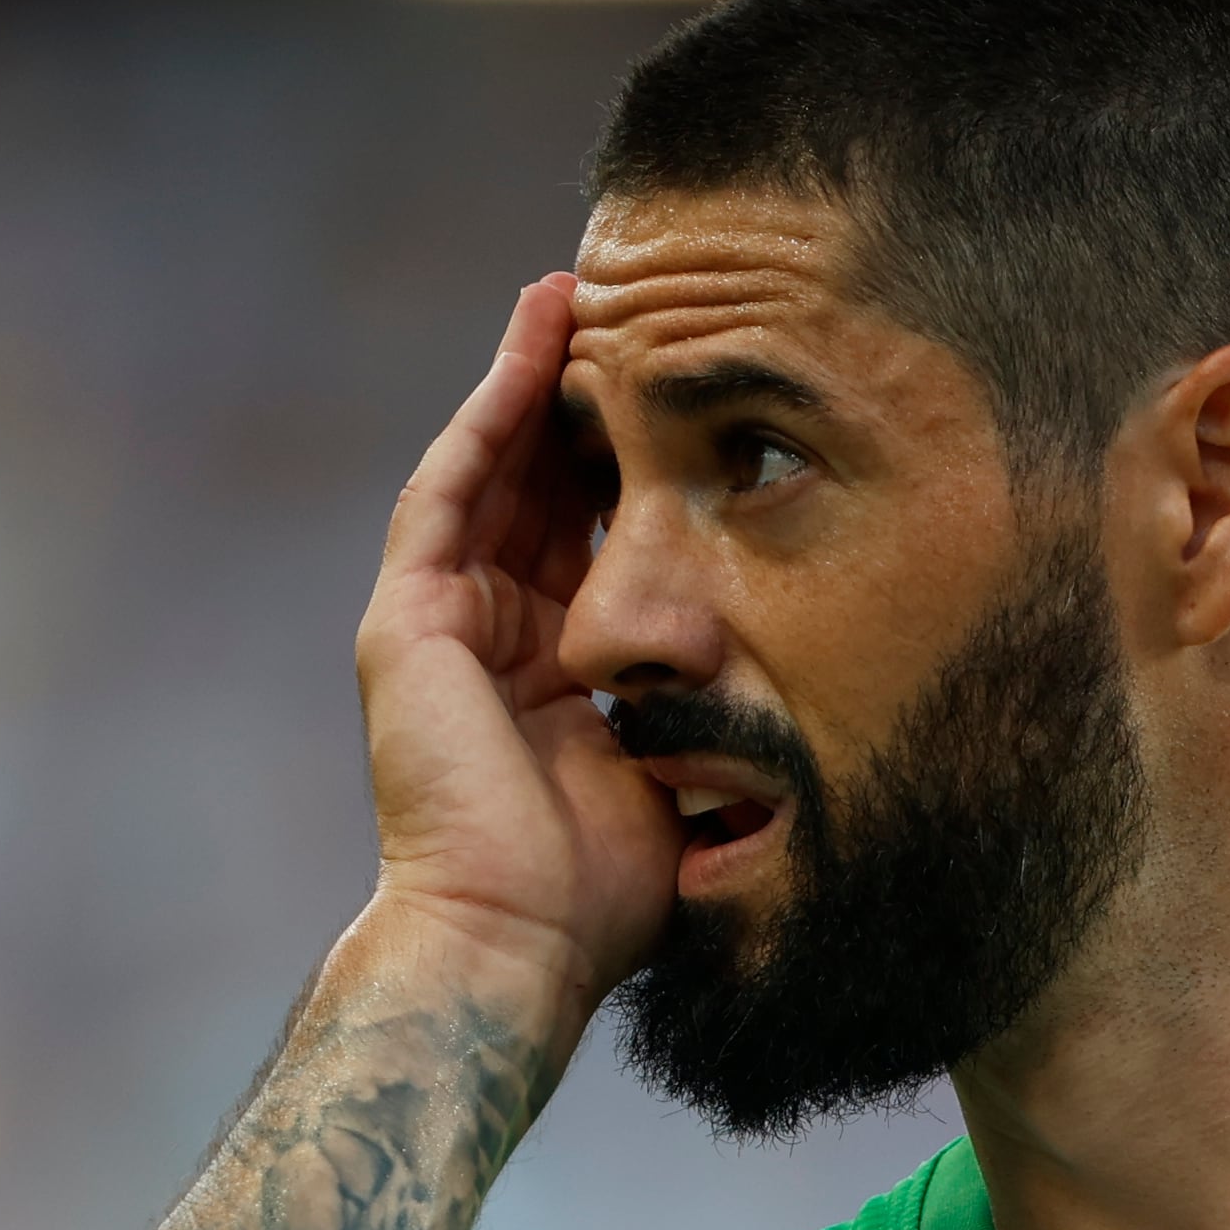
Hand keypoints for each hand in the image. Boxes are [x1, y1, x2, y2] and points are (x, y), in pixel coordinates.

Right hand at [351, 275, 681, 1014]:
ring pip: (495, 465)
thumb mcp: (691, 763)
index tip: (703, 392)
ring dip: (537, 374)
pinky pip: (451, 487)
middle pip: (544, 483)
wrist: (518, 941)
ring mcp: (445, 624)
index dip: (642, 459)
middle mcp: (500, 637)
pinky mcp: (407, 620)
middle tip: (647, 307)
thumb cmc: (612, 890)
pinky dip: (493, 407)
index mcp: (563, 674)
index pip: (601, 536)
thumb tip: (822, 660)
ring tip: (588, 287)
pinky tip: (538, 336)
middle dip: (589, 395)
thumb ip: (720, 699)